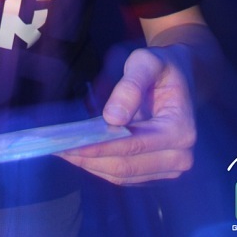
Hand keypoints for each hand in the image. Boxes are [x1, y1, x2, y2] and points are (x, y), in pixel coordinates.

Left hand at [59, 46, 195, 183]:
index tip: (69, 143)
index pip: (133, 145)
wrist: (181, 75)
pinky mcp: (157, 172)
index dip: (99, 146)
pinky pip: (124, 175)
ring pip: (122, 176)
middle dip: (89, 158)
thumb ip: (130, 86)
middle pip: (126, 167)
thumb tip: (112, 118)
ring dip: (90, 165)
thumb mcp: (146, 61)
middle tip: (56, 147)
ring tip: (61, 150)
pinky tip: (78, 152)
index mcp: (180, 130)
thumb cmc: (161, 66)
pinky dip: (100, 166)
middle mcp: (180, 157)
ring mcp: (170, 169)